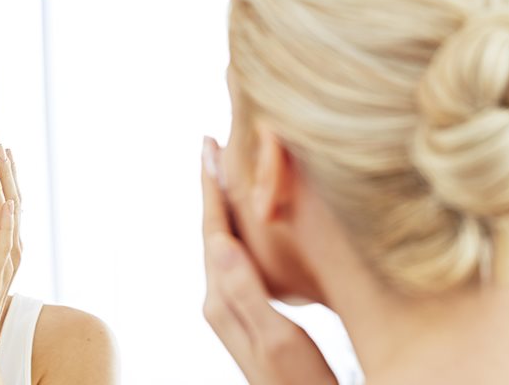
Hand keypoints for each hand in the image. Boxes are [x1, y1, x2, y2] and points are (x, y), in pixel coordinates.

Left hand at [0, 145, 20, 370]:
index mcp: (0, 244)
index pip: (3, 201)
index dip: (0, 176)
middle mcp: (9, 247)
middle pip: (11, 199)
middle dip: (6, 171)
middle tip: (0, 143)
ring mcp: (7, 258)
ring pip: (10, 212)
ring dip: (5, 184)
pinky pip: (5, 238)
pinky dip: (7, 217)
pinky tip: (6, 199)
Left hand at [201, 137, 335, 384]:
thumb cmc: (298, 384)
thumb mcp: (277, 339)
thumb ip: (247, 292)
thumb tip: (221, 243)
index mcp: (222, 301)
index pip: (214, 232)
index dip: (212, 189)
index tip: (209, 148)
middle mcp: (219, 301)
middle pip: (212, 232)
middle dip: (212, 189)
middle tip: (212, 147)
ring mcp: (232, 308)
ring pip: (224, 243)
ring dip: (225, 206)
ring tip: (227, 173)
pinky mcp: (247, 314)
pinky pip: (237, 258)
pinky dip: (241, 229)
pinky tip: (250, 224)